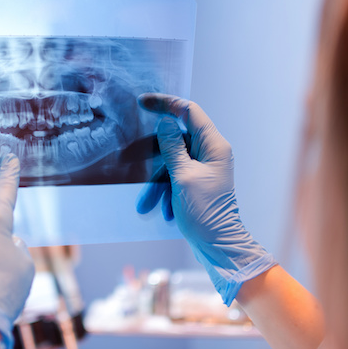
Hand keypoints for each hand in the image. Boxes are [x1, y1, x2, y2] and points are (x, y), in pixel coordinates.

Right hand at [136, 93, 276, 305]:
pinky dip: (165, 191)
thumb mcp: (182, 176)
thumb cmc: (205, 212)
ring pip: (172, 163)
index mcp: (214, 145)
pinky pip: (175, 177)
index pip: (189, 111)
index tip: (142, 102)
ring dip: (157, 182)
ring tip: (145, 205)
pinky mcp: (197, 183)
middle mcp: (211, 153)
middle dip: (153, 156)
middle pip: (176, 140)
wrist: (218, 246)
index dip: (166, 103)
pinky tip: (161, 211)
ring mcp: (204, 168)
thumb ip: (172, 147)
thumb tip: (165, 122)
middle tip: (129, 160)